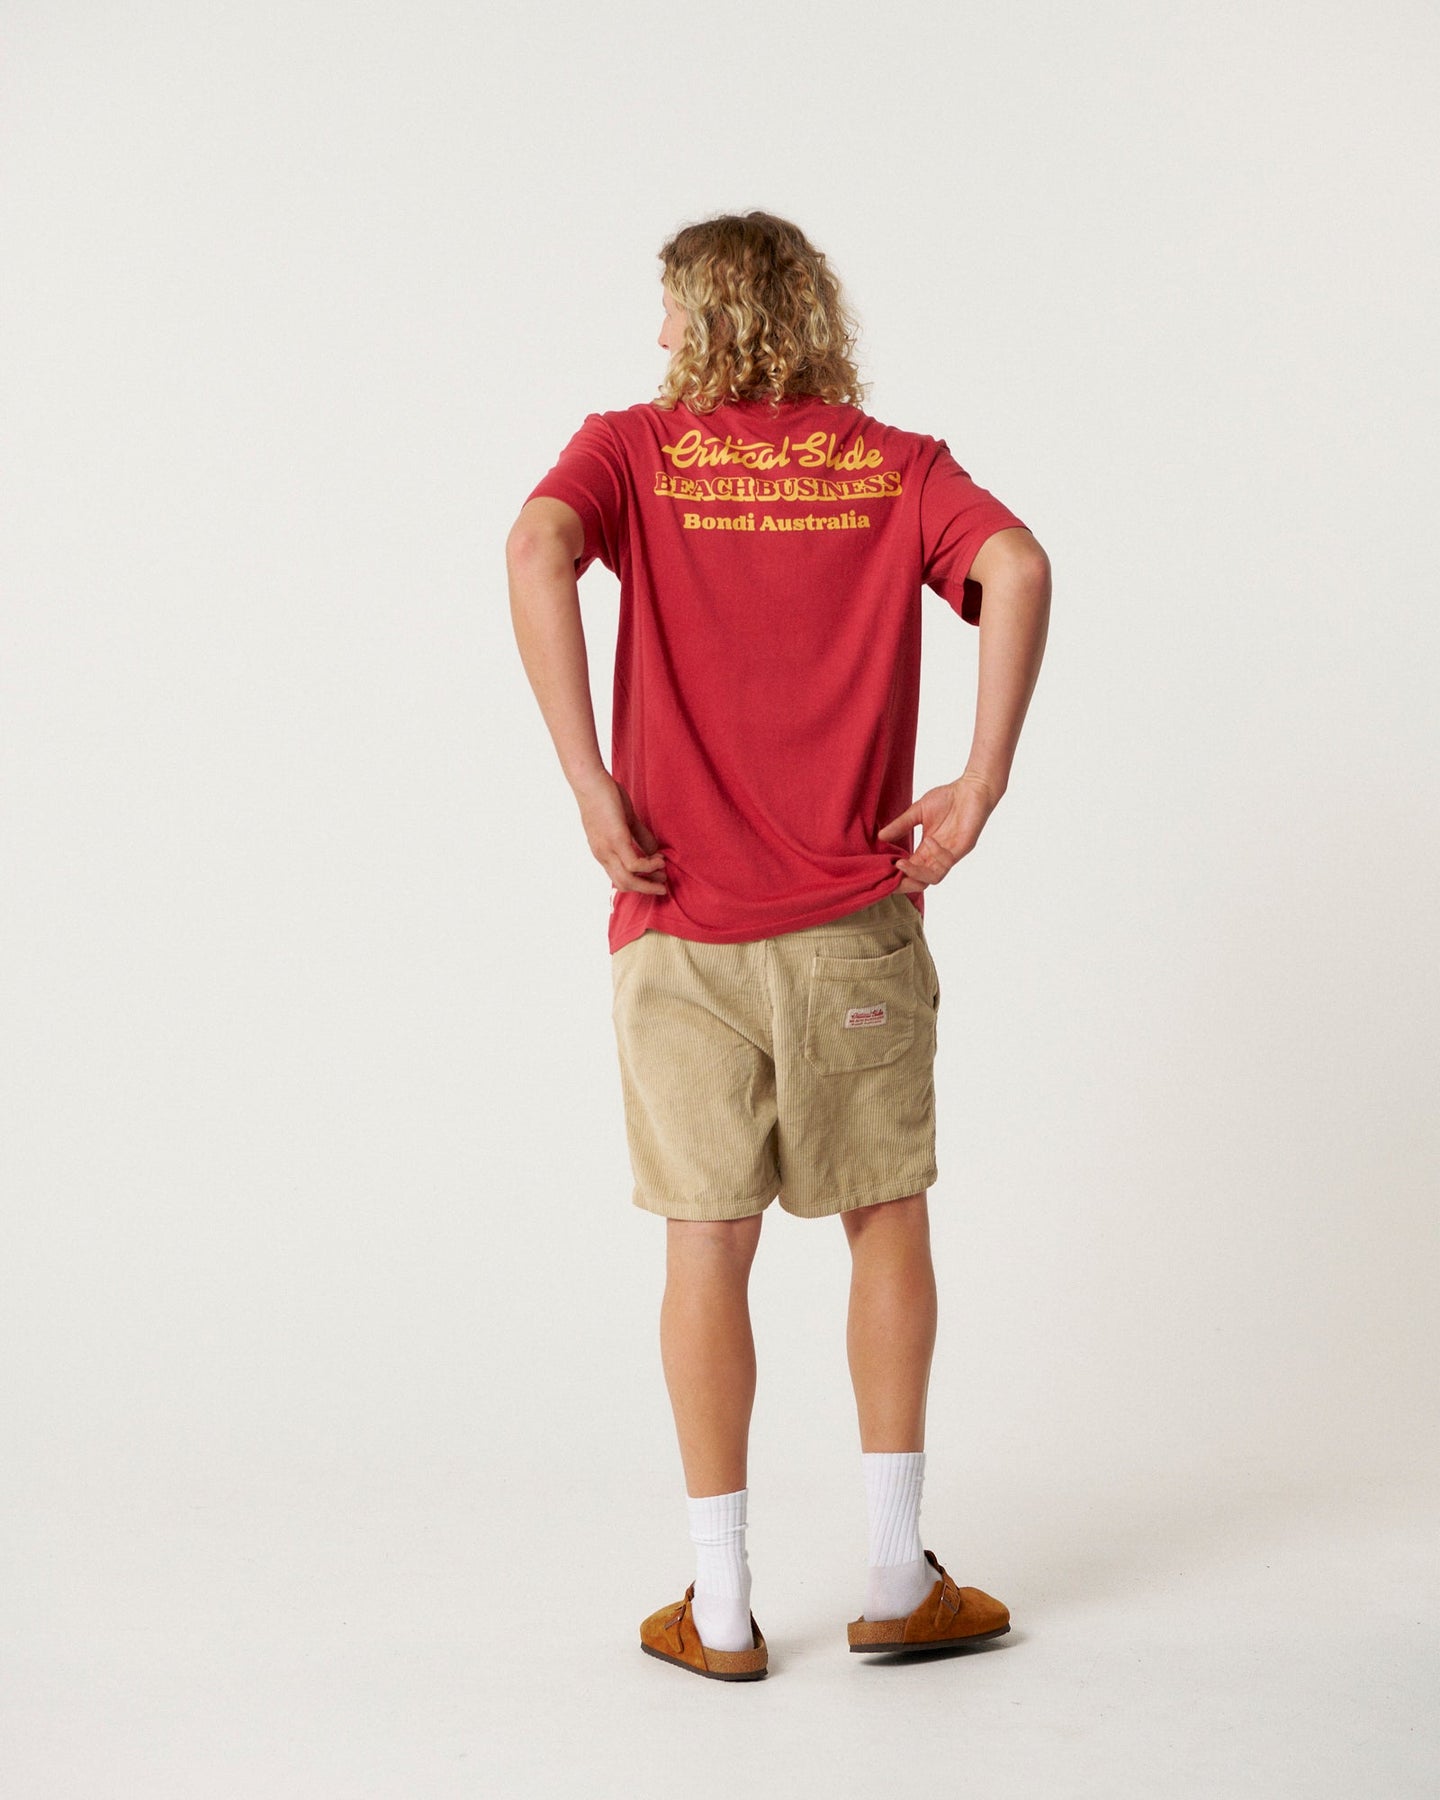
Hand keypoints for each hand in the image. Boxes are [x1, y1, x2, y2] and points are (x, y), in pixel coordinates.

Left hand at [574, 770, 667, 895]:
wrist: (589, 781)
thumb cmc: (605, 797)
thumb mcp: (625, 820)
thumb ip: (639, 836)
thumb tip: (654, 850)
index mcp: (603, 852)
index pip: (619, 879)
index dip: (639, 884)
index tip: (657, 879)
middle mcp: (603, 855)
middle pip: (624, 884)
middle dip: (646, 888)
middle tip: (664, 884)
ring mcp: (608, 849)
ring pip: (628, 880)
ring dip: (648, 882)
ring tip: (664, 874)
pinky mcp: (616, 839)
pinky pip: (634, 864)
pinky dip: (649, 866)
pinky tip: (659, 858)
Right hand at [876, 774, 1000, 891]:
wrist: (972, 787)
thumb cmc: (948, 798)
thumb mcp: (918, 811)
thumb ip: (901, 825)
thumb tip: (880, 837)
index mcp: (927, 850)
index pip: (910, 871)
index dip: (897, 875)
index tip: (882, 871)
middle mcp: (938, 856)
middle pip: (921, 882)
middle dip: (905, 883)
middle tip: (891, 876)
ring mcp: (951, 853)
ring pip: (934, 877)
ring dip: (916, 873)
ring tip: (901, 863)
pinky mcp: (964, 847)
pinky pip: (947, 861)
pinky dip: (935, 853)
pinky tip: (928, 840)